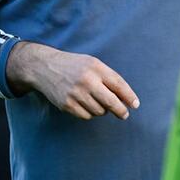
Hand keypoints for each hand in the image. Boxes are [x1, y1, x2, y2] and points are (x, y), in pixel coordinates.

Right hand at [6, 42, 139, 119]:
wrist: (44, 67)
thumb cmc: (74, 65)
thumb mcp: (92, 63)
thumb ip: (108, 77)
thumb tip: (125, 98)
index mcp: (96, 67)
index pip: (118, 84)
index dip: (129, 96)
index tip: (135, 105)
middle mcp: (87, 80)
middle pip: (111, 102)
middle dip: (121, 111)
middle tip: (124, 114)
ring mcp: (76, 93)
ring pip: (99, 111)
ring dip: (102, 110)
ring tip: (96, 101)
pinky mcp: (67, 104)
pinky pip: (86, 116)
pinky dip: (89, 113)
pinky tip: (85, 104)